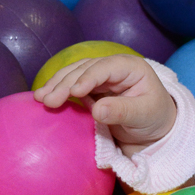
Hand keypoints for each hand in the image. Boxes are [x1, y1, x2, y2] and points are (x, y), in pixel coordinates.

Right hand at [33, 55, 176, 155]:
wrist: (153, 127)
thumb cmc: (154, 118)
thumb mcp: (144, 116)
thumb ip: (123, 111)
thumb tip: (97, 110)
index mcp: (131, 67)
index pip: (106, 67)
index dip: (89, 77)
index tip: (75, 92)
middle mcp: (114, 67)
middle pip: (85, 69)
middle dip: (65, 83)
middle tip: (48, 100)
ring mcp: (101, 76)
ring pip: (74, 74)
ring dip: (56, 85)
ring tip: (40, 98)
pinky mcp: (91, 87)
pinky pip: (71, 85)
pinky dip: (58, 91)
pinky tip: (43, 99)